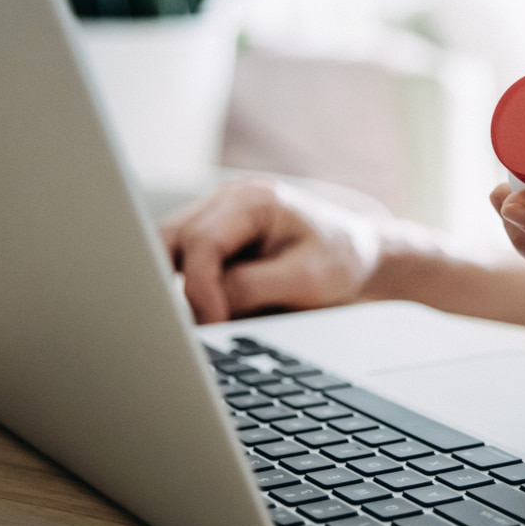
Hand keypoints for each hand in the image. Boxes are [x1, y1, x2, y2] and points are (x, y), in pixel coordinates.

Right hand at [160, 179, 379, 322]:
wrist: (357, 257)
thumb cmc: (339, 261)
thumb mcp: (306, 279)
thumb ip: (253, 287)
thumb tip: (207, 304)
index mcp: (253, 200)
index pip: (202, 242)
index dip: (200, 289)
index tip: (216, 324)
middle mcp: (226, 201)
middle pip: (167, 238)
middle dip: (173, 285)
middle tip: (199, 325)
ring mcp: (216, 217)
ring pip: (167, 251)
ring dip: (178, 287)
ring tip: (209, 320)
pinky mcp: (213, 240)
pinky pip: (182, 263)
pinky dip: (190, 288)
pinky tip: (212, 311)